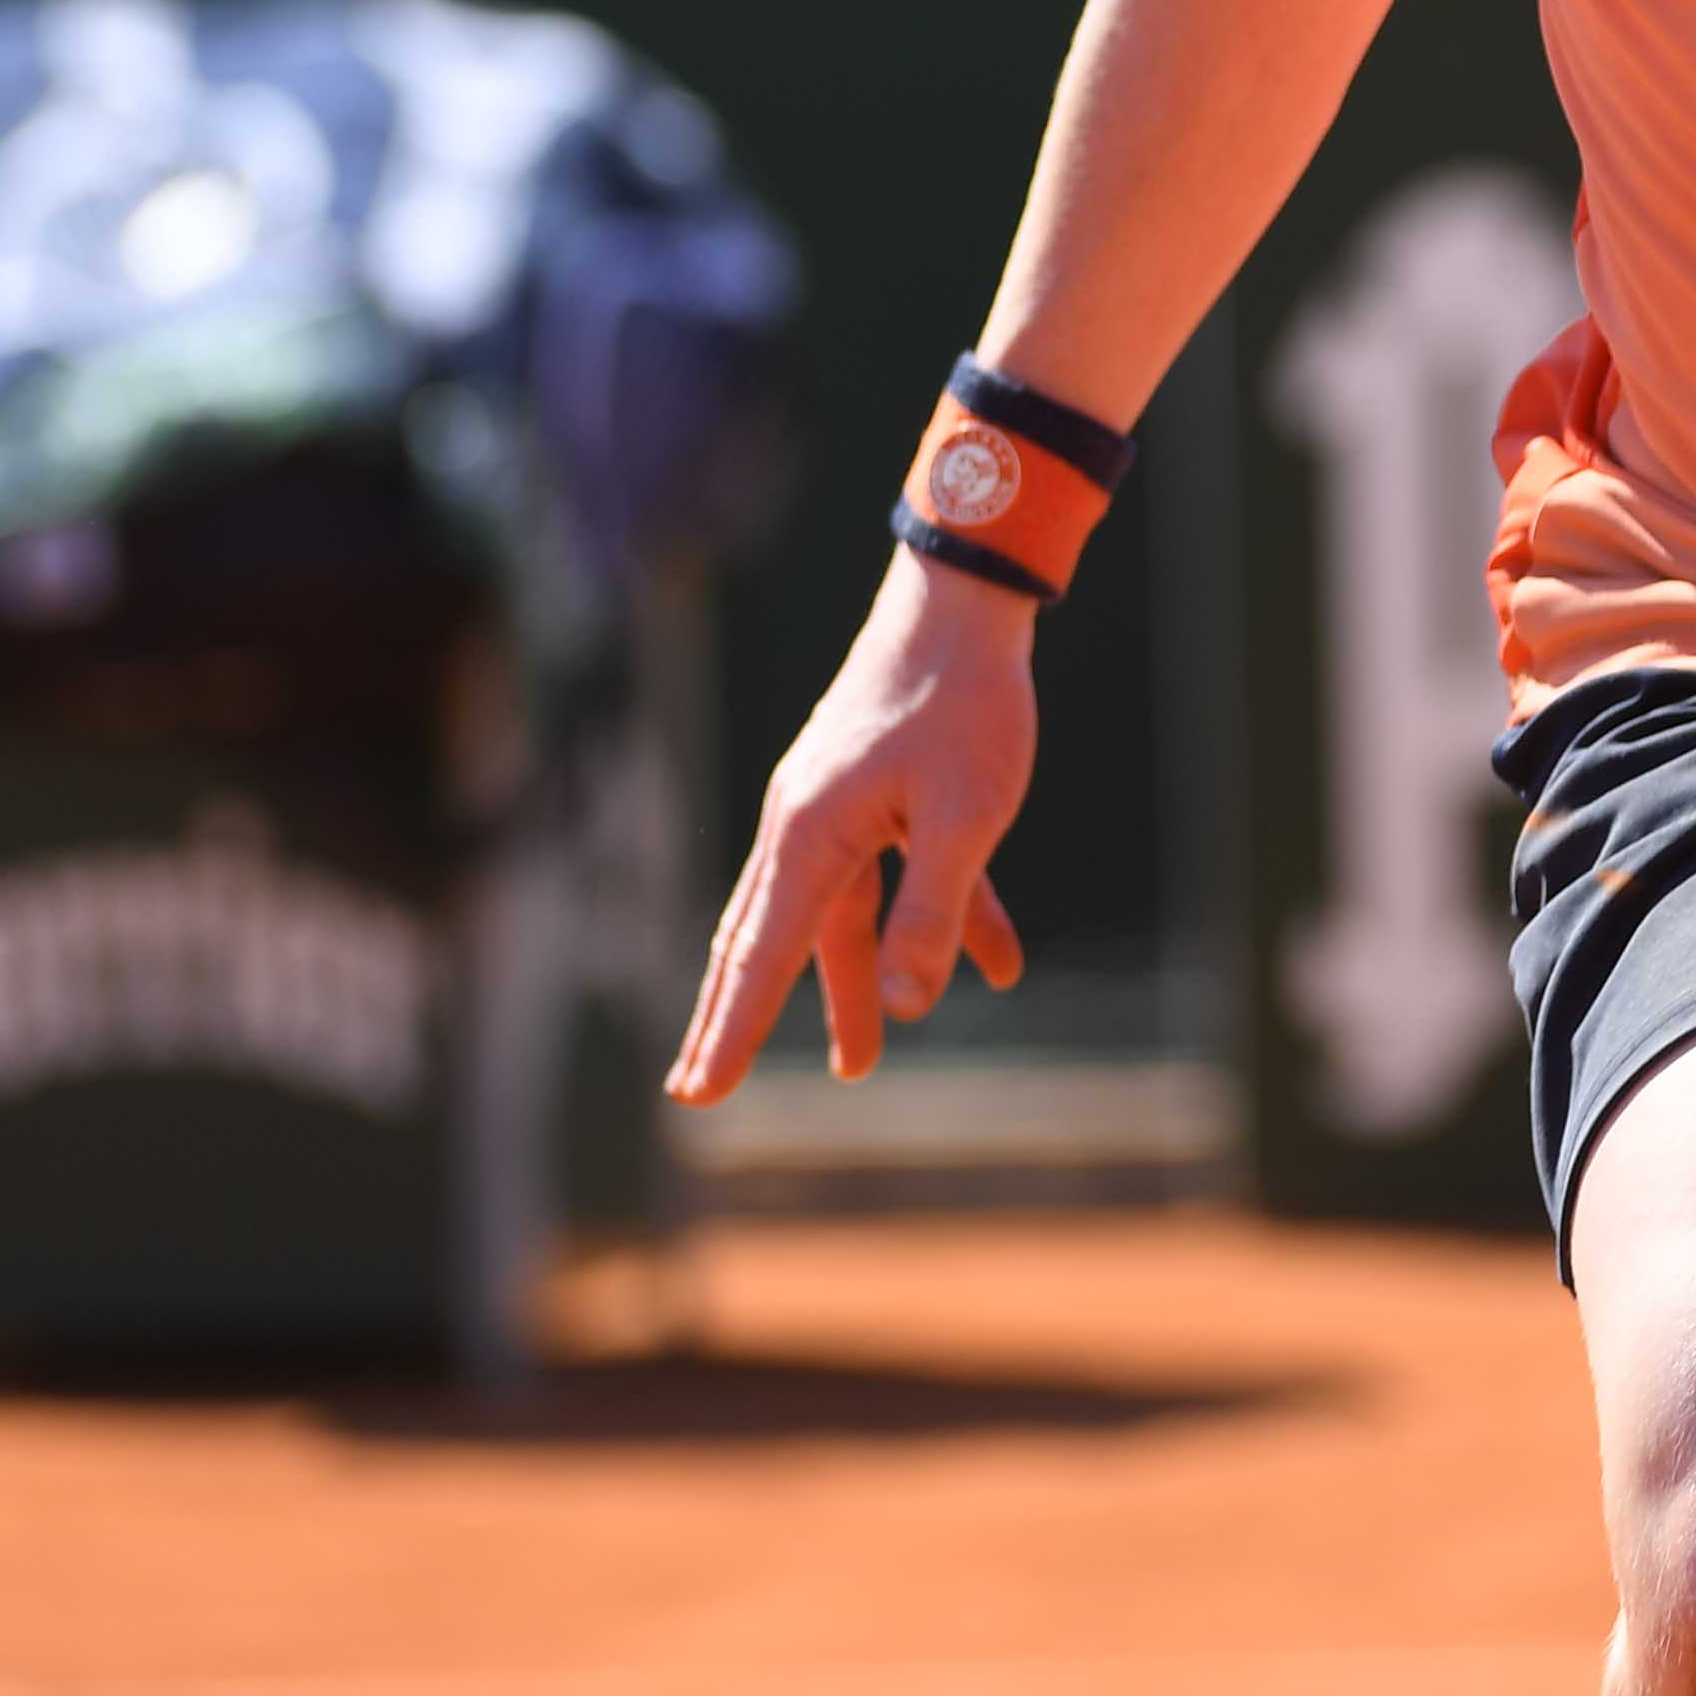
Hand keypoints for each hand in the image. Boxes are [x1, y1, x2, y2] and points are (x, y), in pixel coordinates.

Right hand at [666, 548, 1038, 1097]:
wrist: (966, 599)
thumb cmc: (965, 701)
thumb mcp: (967, 816)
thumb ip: (936, 913)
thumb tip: (907, 1003)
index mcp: (812, 835)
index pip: (763, 958)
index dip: (733, 1034)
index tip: (696, 1097)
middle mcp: (806, 824)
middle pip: (771, 941)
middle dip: (747, 1018)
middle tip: (708, 1089)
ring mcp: (839, 804)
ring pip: (838, 916)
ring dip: (851, 985)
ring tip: (861, 1060)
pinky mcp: (880, 790)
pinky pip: (900, 874)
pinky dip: (939, 920)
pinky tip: (999, 965)